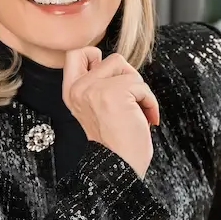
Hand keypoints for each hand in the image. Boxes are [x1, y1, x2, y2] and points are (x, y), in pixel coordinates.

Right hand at [62, 46, 159, 177]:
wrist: (119, 166)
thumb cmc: (115, 142)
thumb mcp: (96, 108)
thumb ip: (98, 84)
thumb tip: (118, 64)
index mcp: (71, 92)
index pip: (75, 53)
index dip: (96, 57)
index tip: (110, 80)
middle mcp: (78, 88)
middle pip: (112, 59)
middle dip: (128, 77)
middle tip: (129, 99)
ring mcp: (94, 89)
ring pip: (128, 69)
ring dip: (140, 90)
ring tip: (137, 112)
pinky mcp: (113, 93)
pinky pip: (141, 85)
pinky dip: (149, 102)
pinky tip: (145, 119)